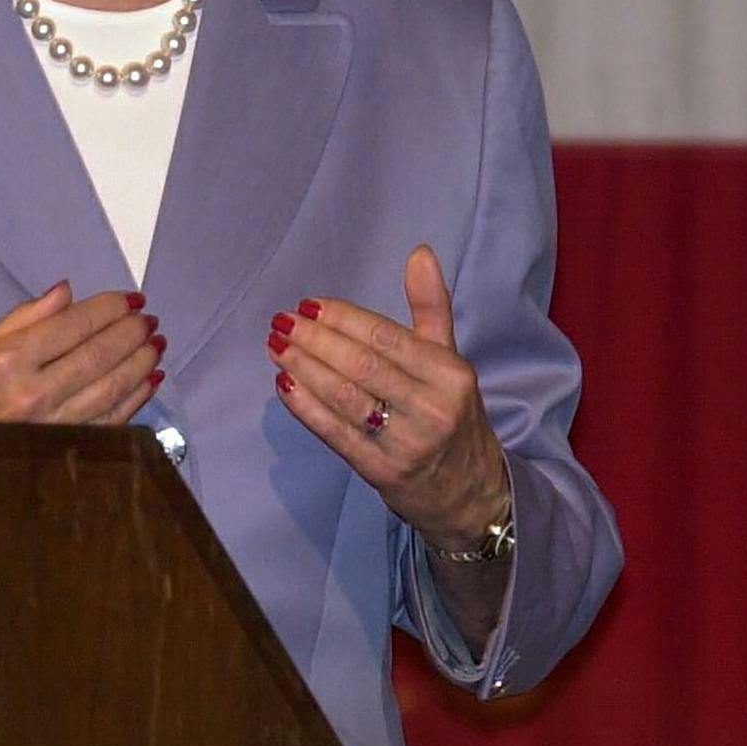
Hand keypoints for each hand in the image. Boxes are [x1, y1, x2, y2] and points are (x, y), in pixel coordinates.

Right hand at [0, 282, 163, 423]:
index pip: (74, 325)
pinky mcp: (60, 448)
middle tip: (148, 319)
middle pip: (99, 355)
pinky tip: (147, 382)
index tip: (129, 298)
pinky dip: (134, 400)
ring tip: (155, 345)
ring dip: (140, 363)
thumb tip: (65, 293)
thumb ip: (24, 319)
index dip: (108, 308)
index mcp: (8, 360)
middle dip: (131, 333)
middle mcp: (32, 392)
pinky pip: (109, 421)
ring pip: (111, 388)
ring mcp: (50, 425)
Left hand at [265, 245, 506, 545]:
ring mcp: (406, 442)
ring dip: (303, 368)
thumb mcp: (449, 360)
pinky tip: (284, 383)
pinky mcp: (380, 470)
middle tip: (281, 322)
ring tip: (276, 346)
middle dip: (315, 340)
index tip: (308, 304)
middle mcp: (431, 408)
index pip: (386, 339)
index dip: (343, 319)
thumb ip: (431, 308)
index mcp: (450, 374)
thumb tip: (419, 253)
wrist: (469, 492)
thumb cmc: (450, 414)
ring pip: (344, 397)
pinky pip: (334, 432)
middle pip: (361, 366)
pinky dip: (304, 406)